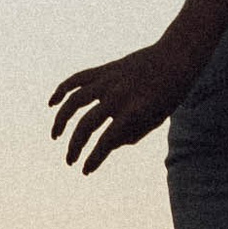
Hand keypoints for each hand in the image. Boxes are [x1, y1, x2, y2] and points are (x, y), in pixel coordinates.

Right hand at [50, 41, 195, 174]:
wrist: (176, 57)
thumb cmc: (169, 94)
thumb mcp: (156, 120)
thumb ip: (132, 135)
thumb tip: (107, 144)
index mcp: (134, 111)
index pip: (106, 142)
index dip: (94, 159)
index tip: (85, 171)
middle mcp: (118, 96)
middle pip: (86, 125)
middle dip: (75, 147)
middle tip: (70, 161)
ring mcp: (109, 80)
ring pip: (75, 101)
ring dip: (61, 121)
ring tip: (55, 136)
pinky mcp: (105, 69)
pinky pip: (77, 79)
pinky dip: (61, 89)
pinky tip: (52, 103)